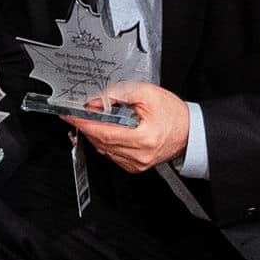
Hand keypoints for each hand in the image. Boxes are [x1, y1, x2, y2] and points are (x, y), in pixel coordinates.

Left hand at [63, 81, 190, 174]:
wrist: (189, 130)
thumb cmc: (173, 113)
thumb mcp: (146, 93)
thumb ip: (118, 94)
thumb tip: (96, 101)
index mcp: (144, 138)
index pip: (104, 133)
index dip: (84, 123)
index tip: (70, 115)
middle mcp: (140, 155)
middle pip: (101, 142)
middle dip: (87, 127)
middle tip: (78, 114)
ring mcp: (137, 163)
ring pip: (104, 150)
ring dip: (95, 134)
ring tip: (94, 120)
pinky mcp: (136, 166)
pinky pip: (112, 155)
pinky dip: (105, 142)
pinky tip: (107, 131)